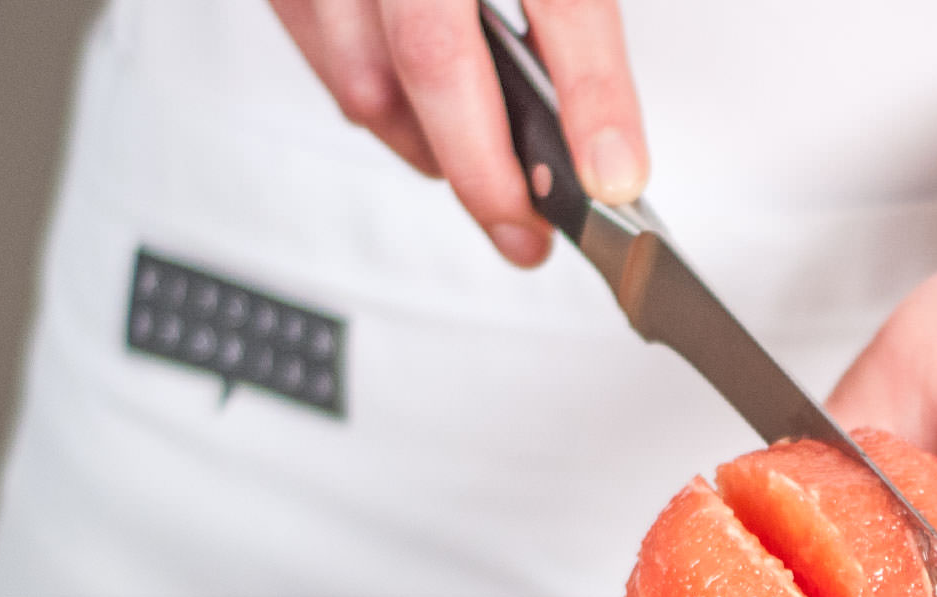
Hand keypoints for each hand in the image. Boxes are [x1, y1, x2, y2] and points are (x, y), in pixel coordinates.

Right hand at [266, 0, 646, 264]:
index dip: (594, 96)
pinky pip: (320, 53)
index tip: (616, 177)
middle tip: (528, 234)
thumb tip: (602, 125)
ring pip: (366, 74)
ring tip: (485, 183)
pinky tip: (419, 125)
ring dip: (429, 151)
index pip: (562, 2)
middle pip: (437, 53)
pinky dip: (376, 107)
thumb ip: (568, 11)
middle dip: (487, 171)